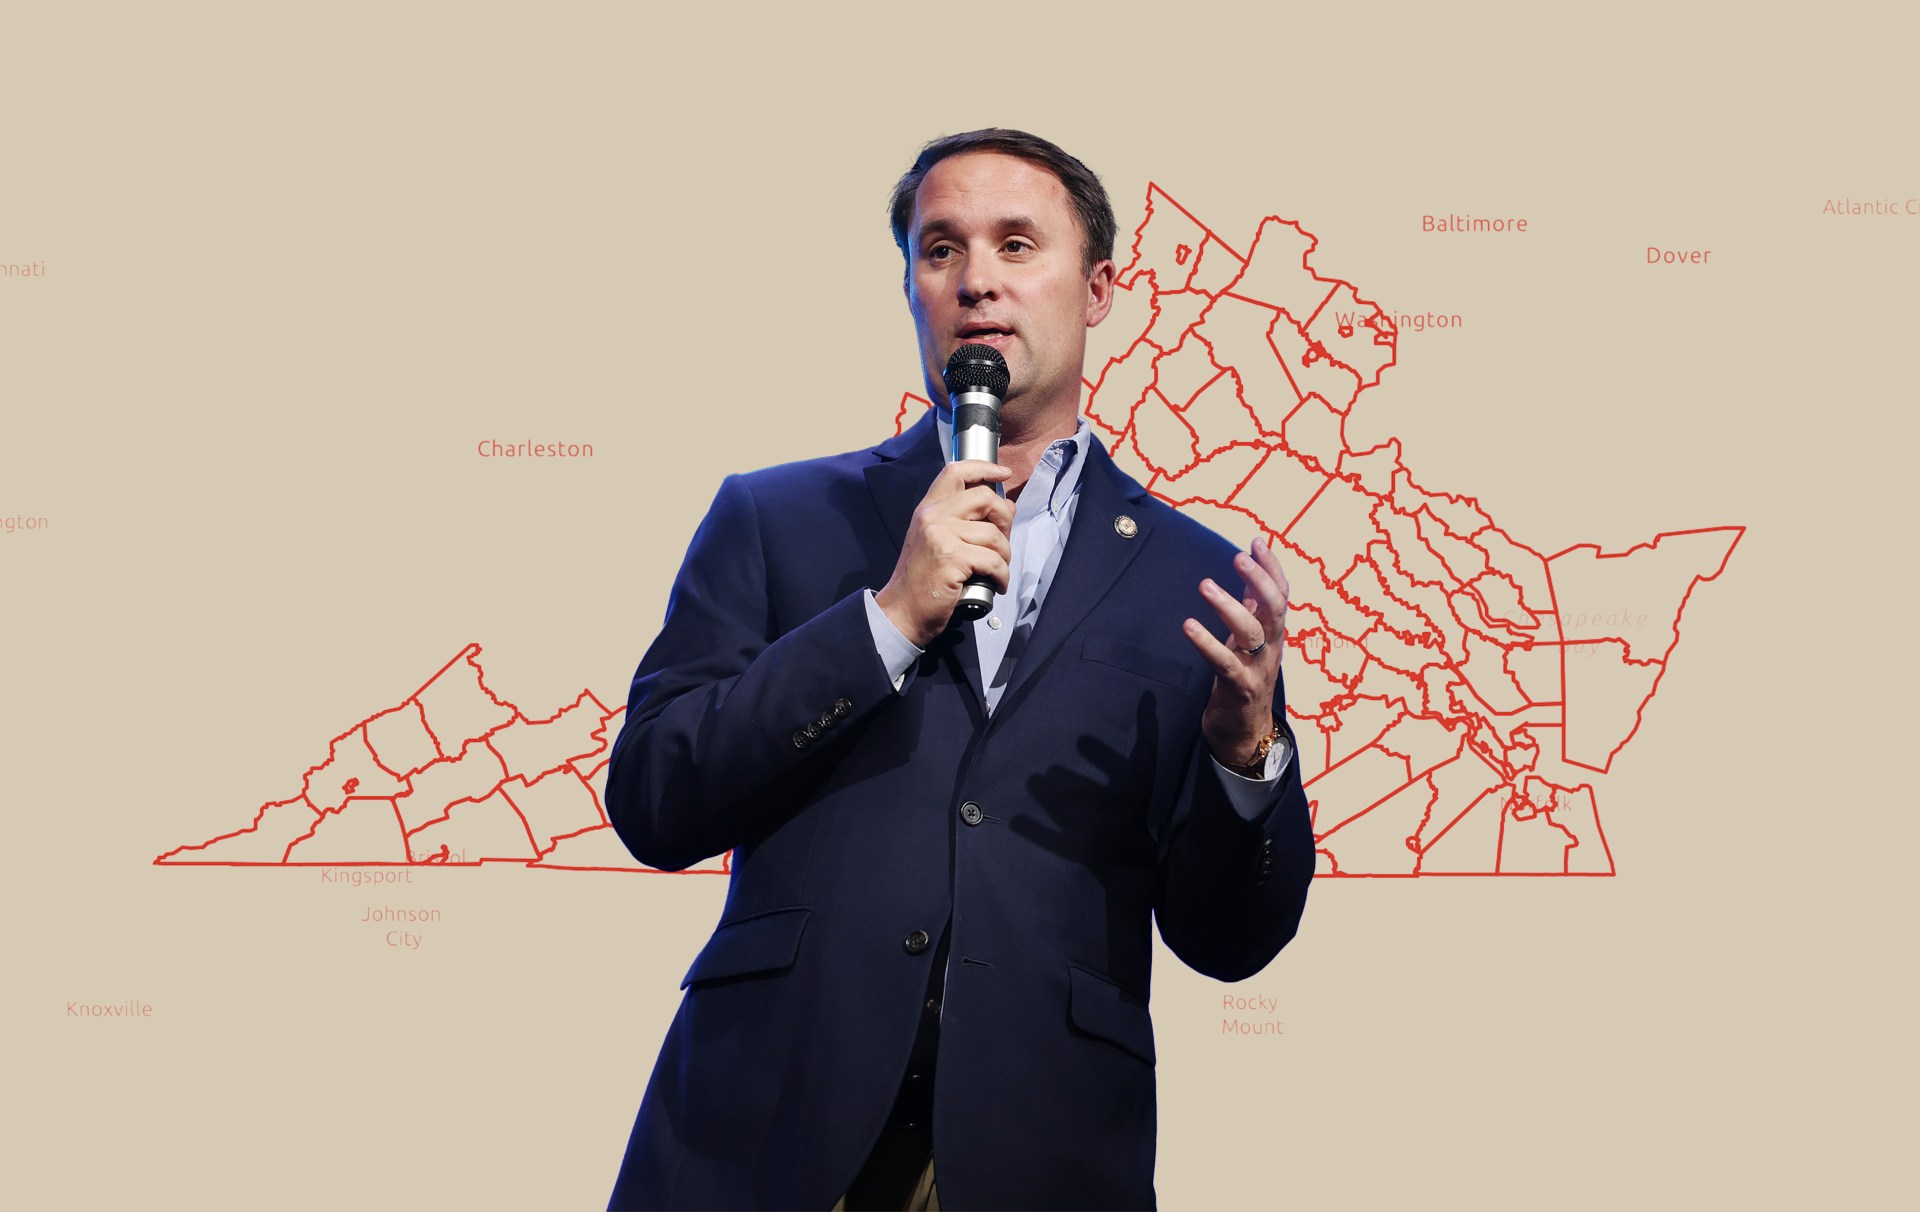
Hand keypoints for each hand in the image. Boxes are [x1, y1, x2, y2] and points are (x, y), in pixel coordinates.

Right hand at [875, 459, 1016, 647]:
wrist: (902, 610)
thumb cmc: (921, 581)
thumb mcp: (936, 542)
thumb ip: (964, 522)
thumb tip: (1005, 507)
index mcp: (928, 509)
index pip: (956, 471)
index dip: (984, 468)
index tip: (1002, 474)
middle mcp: (933, 517)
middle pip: (984, 497)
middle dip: (1004, 519)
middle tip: (1003, 542)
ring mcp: (941, 536)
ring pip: (994, 534)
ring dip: (1005, 555)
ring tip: (997, 570)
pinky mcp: (951, 558)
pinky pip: (994, 561)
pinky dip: (1002, 575)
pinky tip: (997, 584)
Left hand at [1183, 536, 1290, 767]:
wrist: (1245, 733)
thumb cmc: (1245, 678)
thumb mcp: (1250, 640)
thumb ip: (1251, 606)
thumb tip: (1250, 568)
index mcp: (1274, 634)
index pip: (1282, 595)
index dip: (1272, 568)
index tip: (1258, 541)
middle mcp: (1272, 649)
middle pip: (1275, 609)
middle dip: (1260, 580)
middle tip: (1239, 556)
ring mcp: (1258, 669)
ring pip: (1252, 633)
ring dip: (1230, 606)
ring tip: (1205, 585)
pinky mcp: (1239, 689)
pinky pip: (1224, 663)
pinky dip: (1207, 644)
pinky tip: (1189, 626)